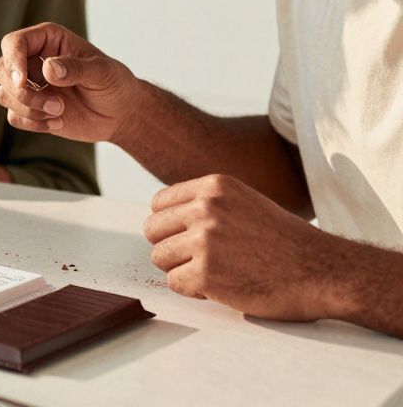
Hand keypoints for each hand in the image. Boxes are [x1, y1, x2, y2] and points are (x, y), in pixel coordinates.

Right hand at [0, 22, 139, 143]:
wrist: (120, 113)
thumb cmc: (114, 84)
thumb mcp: (103, 72)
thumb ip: (76, 67)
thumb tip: (48, 68)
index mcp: (48, 40)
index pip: (13, 43)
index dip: (12, 60)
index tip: (22, 82)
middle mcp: (33, 60)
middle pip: (1, 69)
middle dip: (22, 92)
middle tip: (55, 104)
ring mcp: (29, 85)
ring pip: (4, 94)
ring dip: (29, 109)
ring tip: (60, 112)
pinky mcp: (30, 109)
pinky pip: (13, 117)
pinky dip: (32, 123)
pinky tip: (58, 123)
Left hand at [143, 174, 334, 320]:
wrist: (324, 271)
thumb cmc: (286, 242)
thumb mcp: (246, 203)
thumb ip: (209, 205)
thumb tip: (164, 217)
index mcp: (215, 186)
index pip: (159, 203)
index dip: (170, 225)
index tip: (189, 238)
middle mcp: (206, 207)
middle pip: (152, 230)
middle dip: (171, 248)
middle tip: (199, 260)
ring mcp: (204, 240)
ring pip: (160, 257)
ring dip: (181, 270)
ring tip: (214, 273)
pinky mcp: (205, 272)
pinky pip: (174, 283)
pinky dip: (193, 291)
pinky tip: (222, 287)